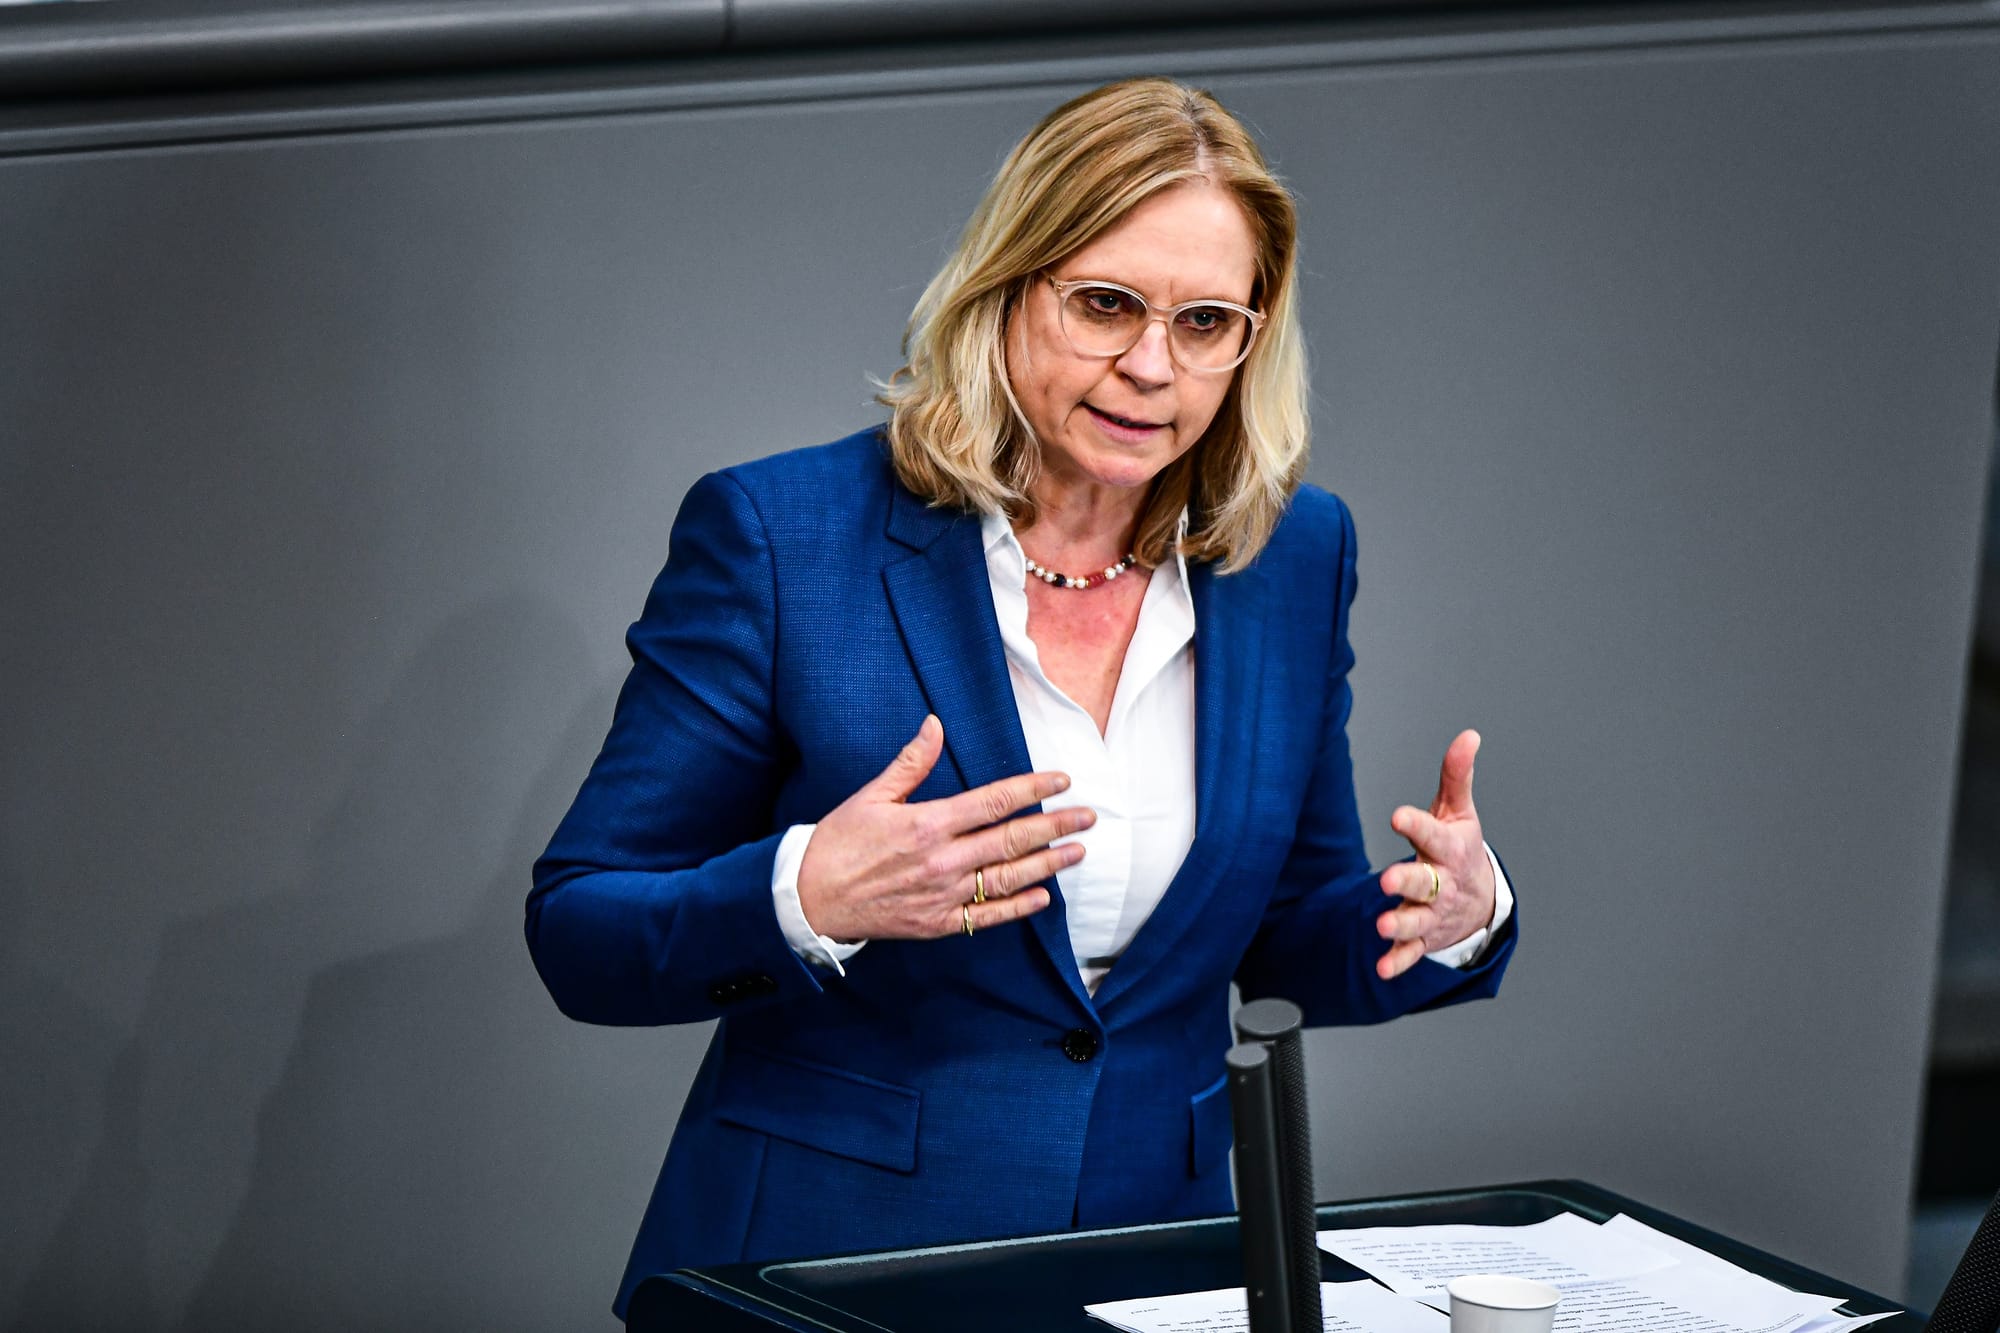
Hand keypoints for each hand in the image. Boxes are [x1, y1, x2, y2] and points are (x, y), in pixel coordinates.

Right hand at [796, 715, 1090, 941]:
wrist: (810, 899)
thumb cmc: (838, 843)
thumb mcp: (871, 795)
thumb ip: (911, 762)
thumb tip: (935, 725)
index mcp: (928, 823)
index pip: (994, 802)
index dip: (1032, 789)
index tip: (1061, 781)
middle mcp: (943, 860)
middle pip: (1012, 840)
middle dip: (1055, 827)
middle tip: (1088, 817)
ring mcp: (943, 895)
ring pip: (1008, 878)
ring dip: (1048, 865)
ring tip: (1077, 852)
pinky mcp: (937, 923)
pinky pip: (987, 916)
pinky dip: (1018, 907)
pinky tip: (1043, 897)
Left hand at [1374, 729, 1495, 979]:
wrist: (1479, 901)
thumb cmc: (1459, 847)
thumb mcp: (1459, 811)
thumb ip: (1456, 776)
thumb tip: (1469, 734)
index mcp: (1449, 849)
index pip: (1431, 834)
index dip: (1415, 824)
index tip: (1397, 816)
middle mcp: (1441, 883)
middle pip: (1425, 882)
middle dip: (1408, 882)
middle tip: (1388, 881)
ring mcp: (1432, 912)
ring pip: (1416, 920)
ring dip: (1400, 924)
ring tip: (1383, 925)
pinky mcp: (1422, 937)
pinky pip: (1410, 952)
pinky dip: (1398, 961)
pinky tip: (1381, 967)